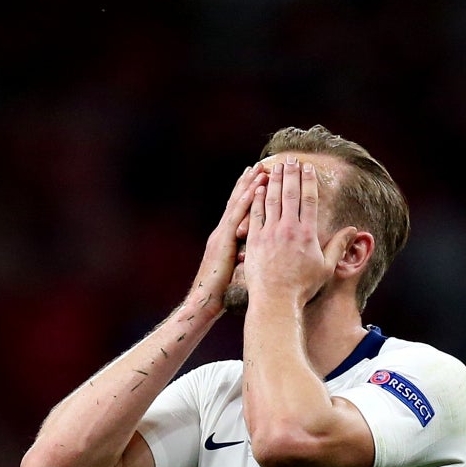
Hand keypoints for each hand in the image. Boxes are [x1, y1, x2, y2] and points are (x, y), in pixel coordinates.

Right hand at [184, 165, 261, 317]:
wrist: (204, 302)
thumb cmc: (219, 293)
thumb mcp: (232, 270)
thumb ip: (240, 257)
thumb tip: (249, 253)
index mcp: (224, 238)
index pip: (237, 211)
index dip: (246, 193)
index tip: (257, 177)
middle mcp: (222, 231)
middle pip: (237, 201)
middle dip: (248, 182)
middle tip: (261, 164)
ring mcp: (222, 234)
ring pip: (238, 204)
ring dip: (249, 184)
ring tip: (261, 168)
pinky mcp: (224, 241)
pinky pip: (238, 215)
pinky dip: (247, 199)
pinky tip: (256, 187)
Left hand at [242, 158, 337, 308]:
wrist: (276, 301)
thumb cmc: (303, 288)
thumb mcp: (326, 267)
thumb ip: (338, 246)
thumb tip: (353, 230)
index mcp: (307, 233)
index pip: (309, 199)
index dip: (309, 180)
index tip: (308, 168)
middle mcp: (288, 228)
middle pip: (290, 193)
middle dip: (291, 174)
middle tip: (291, 159)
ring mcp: (270, 233)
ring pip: (272, 199)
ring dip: (274, 180)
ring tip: (275, 167)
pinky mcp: (255, 239)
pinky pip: (256, 213)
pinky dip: (257, 198)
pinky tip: (258, 188)